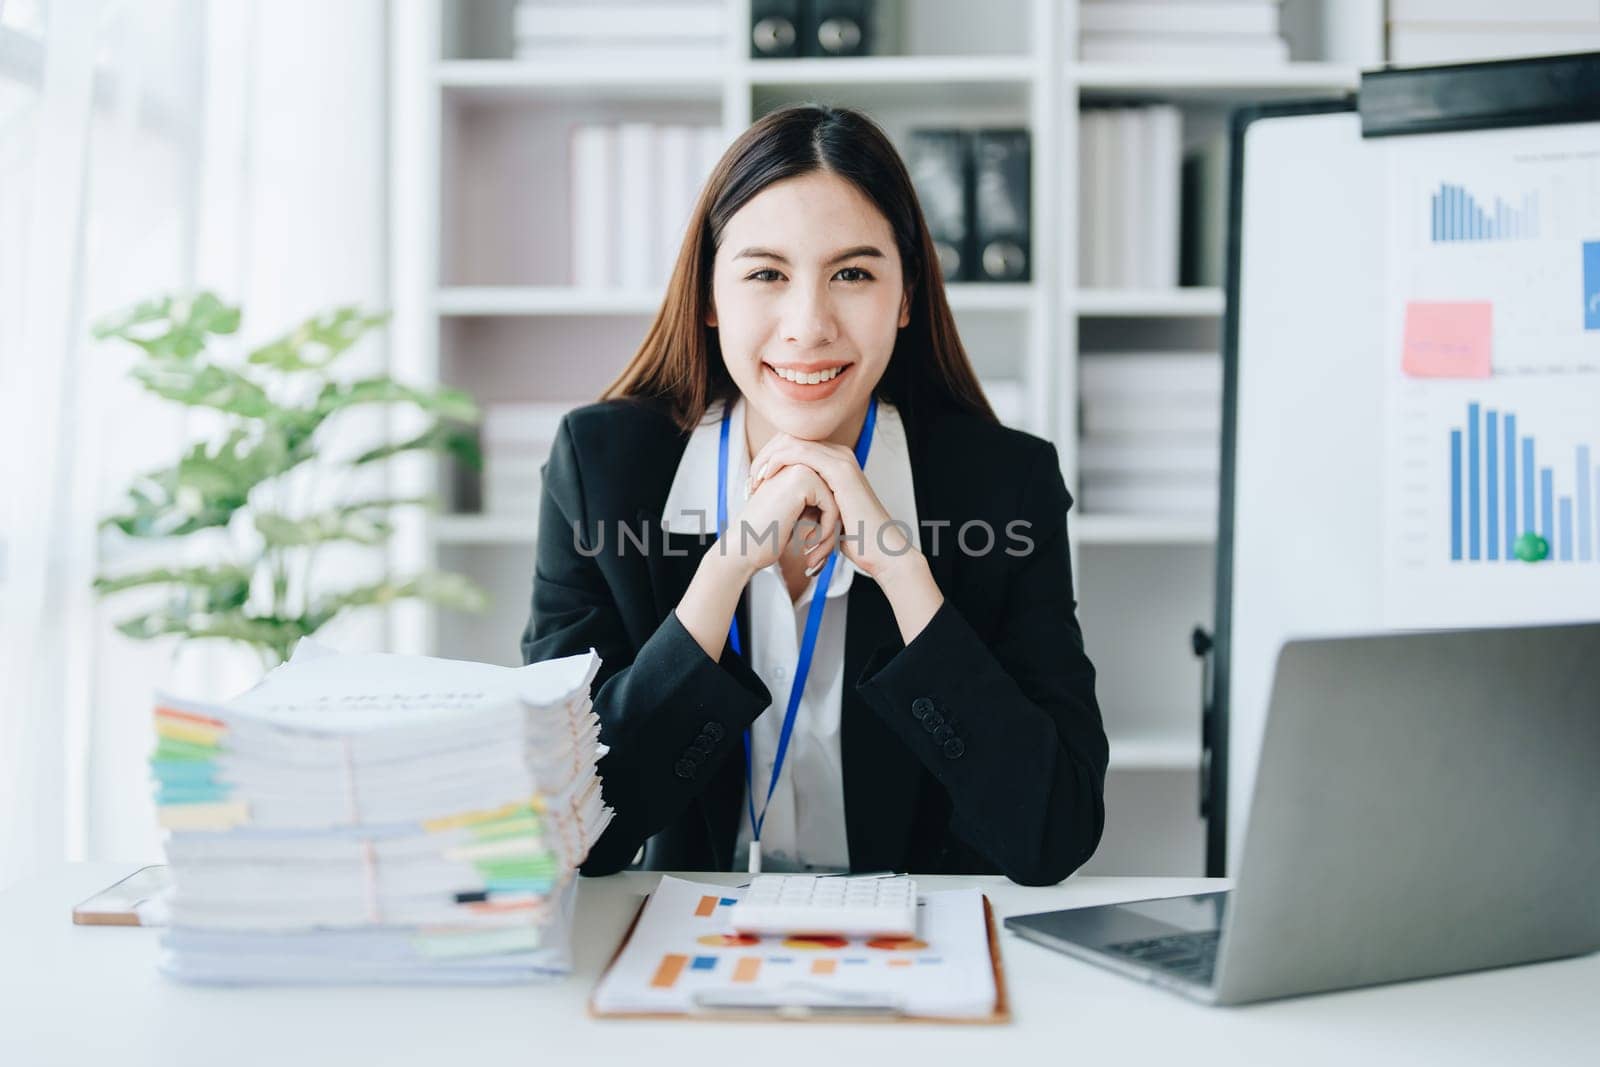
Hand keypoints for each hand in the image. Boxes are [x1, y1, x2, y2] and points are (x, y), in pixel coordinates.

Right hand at [721, 461, 839, 580]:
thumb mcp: (796, 513)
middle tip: (816, 552)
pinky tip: (808, 544)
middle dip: (831, 526)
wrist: (743, 549)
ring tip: (814, 551)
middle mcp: (796, 461)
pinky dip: (826, 531)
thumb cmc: (767, 536)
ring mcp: (799, 467)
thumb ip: (814, 501)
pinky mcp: (802, 480)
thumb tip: (845, 505)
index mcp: (793, 466)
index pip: (830, 493)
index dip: (827, 522)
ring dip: (830, 531)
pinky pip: (832, 507)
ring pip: (836, 502)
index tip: (814, 544)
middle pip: (835, 496)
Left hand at [745, 433, 917, 583]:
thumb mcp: (823, 513)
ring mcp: (841, 459)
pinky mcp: (840, 469)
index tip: (753, 482)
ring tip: (754, 480)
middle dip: (765, 456)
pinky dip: (778, 462)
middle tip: (749, 480)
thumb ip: (807, 499)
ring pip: (792, 443)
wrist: (879, 550)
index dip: (769, 459)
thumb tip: (784, 500)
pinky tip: (765, 478)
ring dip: (767, 459)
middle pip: (790, 439)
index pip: (794, 446)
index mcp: (835, 461)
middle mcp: (839, 454)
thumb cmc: (854, 538)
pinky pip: (800, 453)